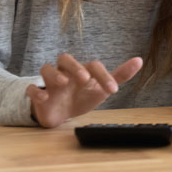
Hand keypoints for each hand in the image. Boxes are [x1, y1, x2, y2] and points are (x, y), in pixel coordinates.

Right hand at [25, 53, 142, 127]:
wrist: (61, 114)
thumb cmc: (82, 96)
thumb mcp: (101, 88)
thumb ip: (119, 75)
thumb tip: (140, 60)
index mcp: (82, 70)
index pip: (93, 65)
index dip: (104, 76)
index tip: (114, 91)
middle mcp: (66, 72)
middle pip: (65, 58)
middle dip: (74, 66)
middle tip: (84, 78)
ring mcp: (50, 83)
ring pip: (46, 68)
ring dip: (54, 74)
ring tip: (64, 83)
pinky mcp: (38, 95)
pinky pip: (31, 89)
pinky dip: (36, 92)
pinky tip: (45, 98)